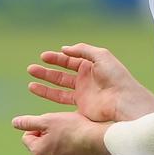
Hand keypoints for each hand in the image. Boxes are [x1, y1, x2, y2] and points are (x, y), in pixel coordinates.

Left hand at [12, 112, 110, 154]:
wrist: (98, 140)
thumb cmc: (73, 128)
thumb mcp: (48, 120)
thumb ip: (28, 122)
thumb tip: (15, 123)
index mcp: (38, 152)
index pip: (27, 137)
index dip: (37, 127)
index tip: (51, 123)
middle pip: (41, 144)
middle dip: (47, 135)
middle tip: (61, 127)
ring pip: (54, 150)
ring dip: (58, 142)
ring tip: (71, 133)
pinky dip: (70, 148)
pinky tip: (78, 141)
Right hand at [27, 43, 153, 122]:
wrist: (122, 100)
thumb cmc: (115, 77)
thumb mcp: (101, 56)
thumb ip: (82, 50)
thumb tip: (65, 49)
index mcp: (91, 66)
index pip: (70, 60)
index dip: (56, 58)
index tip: (43, 57)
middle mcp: (85, 79)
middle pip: (62, 74)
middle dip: (47, 72)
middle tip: (31, 69)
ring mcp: (83, 93)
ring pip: (59, 87)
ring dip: (45, 84)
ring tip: (31, 82)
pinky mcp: (81, 105)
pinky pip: (61, 99)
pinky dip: (49, 95)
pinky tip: (38, 91)